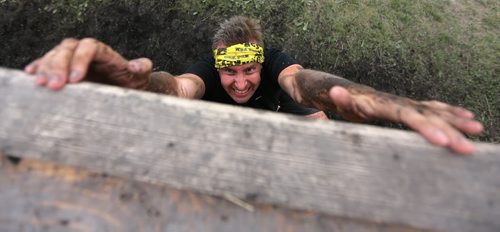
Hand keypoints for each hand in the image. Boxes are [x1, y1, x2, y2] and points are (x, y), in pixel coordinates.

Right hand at [24, 38, 151, 89]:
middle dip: (58, 67)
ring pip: (54, 56)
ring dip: (45, 69)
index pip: (88, 47)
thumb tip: (135, 66)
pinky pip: (46, 64)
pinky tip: (31, 77)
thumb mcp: (141, 76)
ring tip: (41, 84)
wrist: (124, 91)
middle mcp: (83, 51)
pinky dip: (38, 68)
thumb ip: (143, 68)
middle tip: (54, 86)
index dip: (80, 60)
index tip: (76, 80)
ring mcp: (71, 59)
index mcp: (102, 51)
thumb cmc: (132, 83)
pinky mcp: (62, 69)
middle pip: (67, 50)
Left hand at [330, 86, 483, 154]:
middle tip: (467, 148)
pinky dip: (452, 113)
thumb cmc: (346, 103)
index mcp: (386, 105)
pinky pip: (435, 109)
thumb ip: (342, 98)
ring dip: (457, 122)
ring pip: (436, 112)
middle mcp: (402, 103)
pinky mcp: (412, 107)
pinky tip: (469, 120)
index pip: (408, 116)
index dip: (425, 127)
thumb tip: (335, 90)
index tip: (441, 141)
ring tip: (477, 131)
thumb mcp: (342, 103)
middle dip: (449, 132)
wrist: (352, 93)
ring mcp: (409, 103)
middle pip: (428, 117)